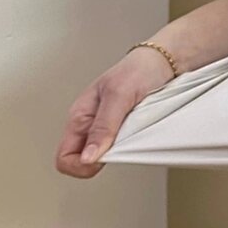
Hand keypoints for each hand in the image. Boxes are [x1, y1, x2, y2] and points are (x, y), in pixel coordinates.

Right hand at [54, 46, 173, 179]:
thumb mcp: (119, 95)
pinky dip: (128, 150)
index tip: (102, 159)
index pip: (64, 157)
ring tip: (130, 140)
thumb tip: (87, 156)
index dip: (80, 165)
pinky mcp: (122, 131)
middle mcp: (89, 125)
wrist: (163, 62)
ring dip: (115, 156)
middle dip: (99, 162)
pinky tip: (136, 139)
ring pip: (100, 158)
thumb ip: (103, 126)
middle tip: (119, 150)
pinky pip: (118, 150)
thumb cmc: (138, 69)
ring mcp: (105, 129)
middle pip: (80, 162)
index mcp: (80, 116)